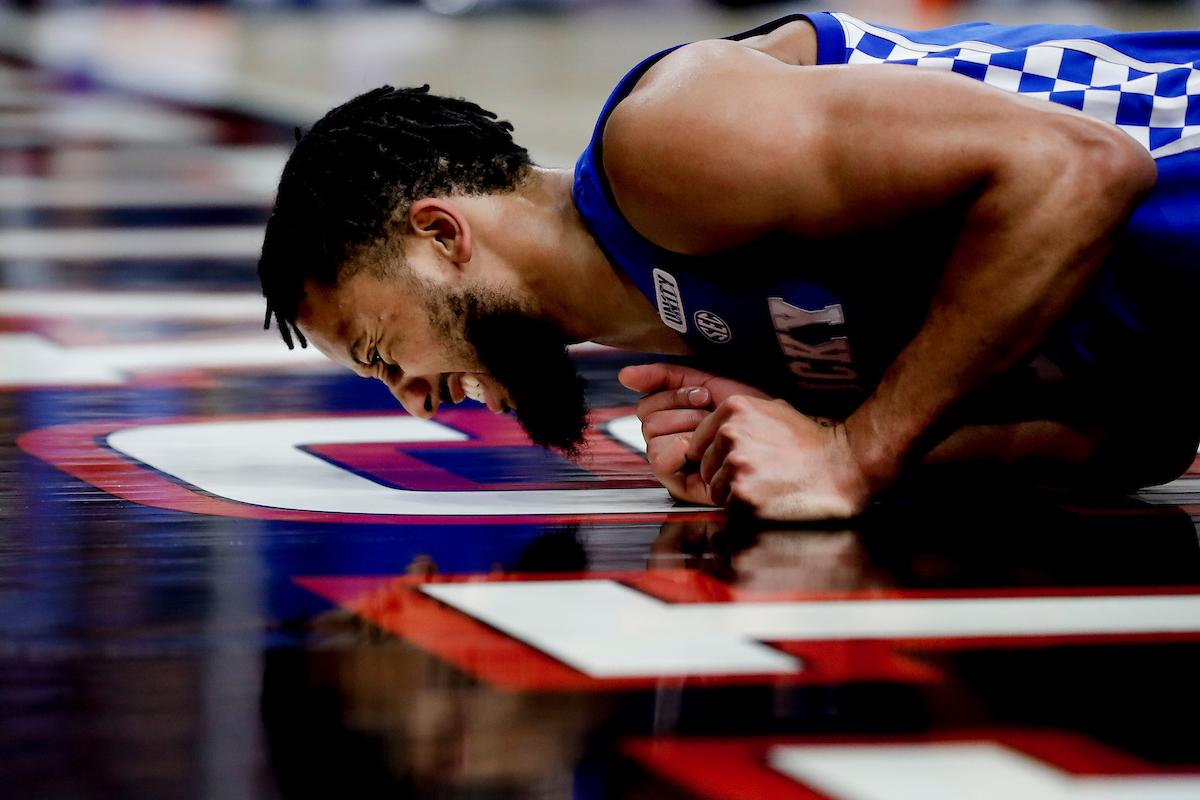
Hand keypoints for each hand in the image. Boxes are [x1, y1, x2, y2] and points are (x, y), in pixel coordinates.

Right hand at [619, 363, 770, 505]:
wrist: (775, 433)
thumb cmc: (747, 411)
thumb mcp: (705, 382)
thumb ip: (664, 376)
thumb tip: (624, 375)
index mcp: (670, 419)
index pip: (646, 404)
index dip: (674, 395)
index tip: (703, 396)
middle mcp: (666, 442)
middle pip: (647, 421)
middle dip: (684, 412)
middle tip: (710, 416)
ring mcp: (672, 464)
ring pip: (652, 438)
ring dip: (687, 428)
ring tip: (711, 432)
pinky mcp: (680, 484)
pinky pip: (660, 462)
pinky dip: (679, 449)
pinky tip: (699, 449)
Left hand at [689, 396, 873, 519]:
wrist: (843, 467)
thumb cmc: (812, 443)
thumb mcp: (775, 411)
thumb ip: (741, 417)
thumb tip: (716, 429)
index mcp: (735, 410)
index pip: (700, 441)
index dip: (715, 456)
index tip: (732, 463)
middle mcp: (731, 434)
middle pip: (707, 467)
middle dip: (725, 477)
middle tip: (758, 477)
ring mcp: (737, 465)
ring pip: (716, 490)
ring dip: (736, 495)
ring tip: (767, 488)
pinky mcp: (745, 495)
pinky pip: (730, 509)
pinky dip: (746, 510)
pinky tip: (770, 500)